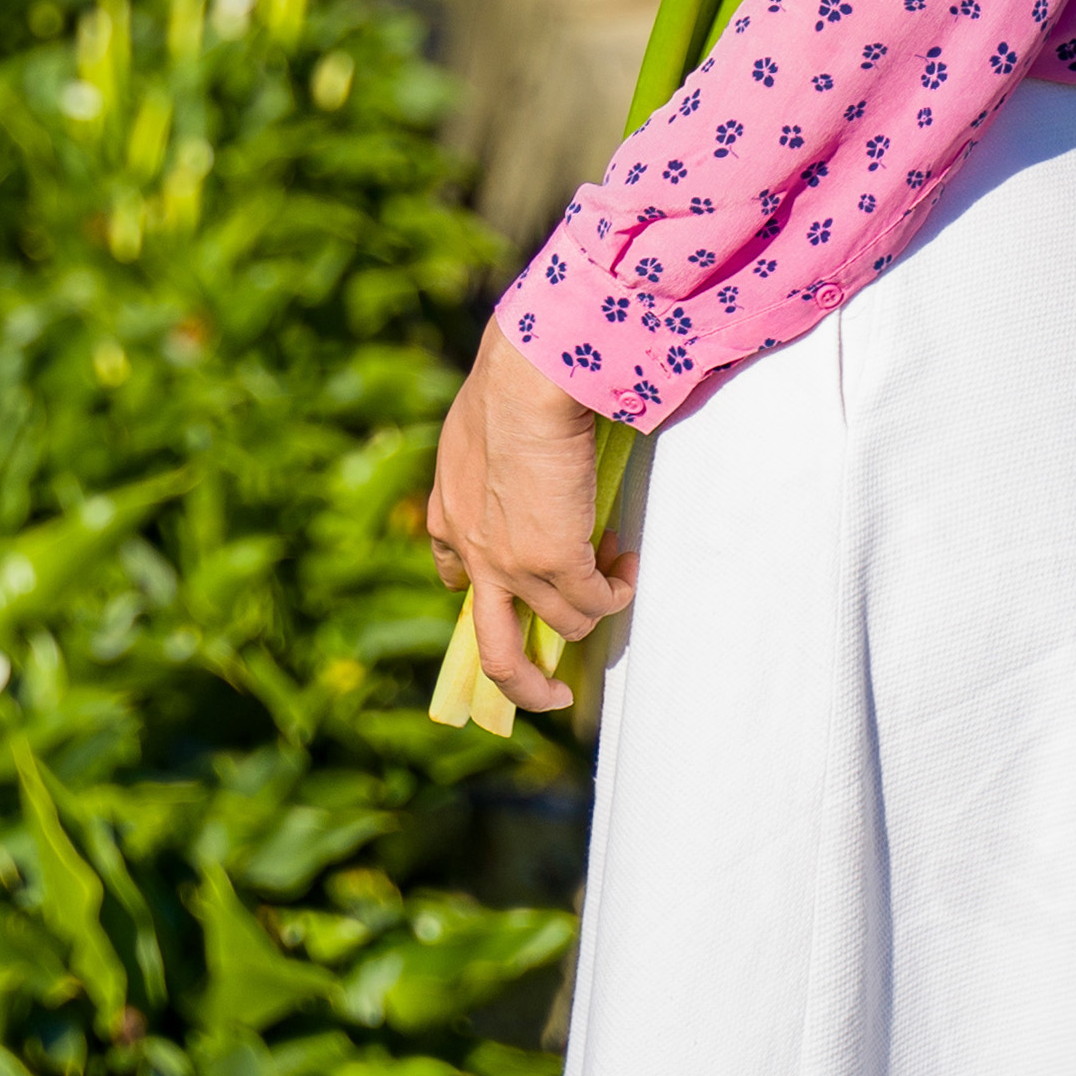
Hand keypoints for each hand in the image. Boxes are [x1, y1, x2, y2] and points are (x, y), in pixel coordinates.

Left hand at [422, 328, 632, 712]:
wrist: (525, 382)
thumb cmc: (507, 386)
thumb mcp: (473, 428)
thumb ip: (485, 460)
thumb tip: (513, 459)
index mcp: (448, 516)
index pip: (456, 577)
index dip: (488, 593)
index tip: (516, 590)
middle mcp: (475, 555)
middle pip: (494, 652)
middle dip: (525, 684)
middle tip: (551, 692)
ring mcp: (513, 567)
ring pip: (565, 624)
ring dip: (596, 605)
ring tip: (615, 564)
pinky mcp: (554, 564)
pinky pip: (596, 602)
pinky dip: (617, 592)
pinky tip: (627, 564)